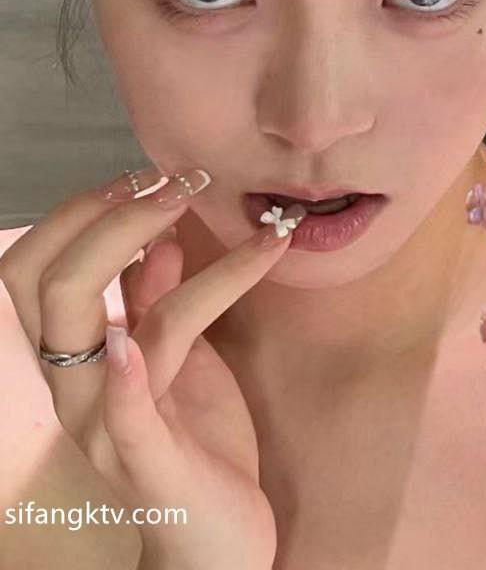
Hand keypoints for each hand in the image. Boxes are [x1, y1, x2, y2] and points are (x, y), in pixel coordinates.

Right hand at [0, 165, 295, 569]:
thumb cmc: (195, 441)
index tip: (140, 176)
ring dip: (163, 265)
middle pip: (54, 289)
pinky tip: (128, 343)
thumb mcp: (178, 357)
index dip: (77, 216)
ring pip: (110, 329)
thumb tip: (159, 236)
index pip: (34, 273)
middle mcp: (79, 388)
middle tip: (172, 186)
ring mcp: (109, 426)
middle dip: (107, 224)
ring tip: (228, 225)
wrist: (218, 542)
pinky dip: (123, 377)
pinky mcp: (150, 463)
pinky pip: (123, 417)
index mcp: (80, 358)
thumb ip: (157, 301)